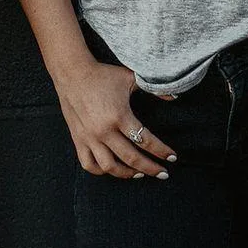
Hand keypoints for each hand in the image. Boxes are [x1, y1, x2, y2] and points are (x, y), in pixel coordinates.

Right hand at [55, 59, 178, 179]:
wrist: (73, 73)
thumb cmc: (103, 75)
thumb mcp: (130, 78)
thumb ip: (153, 89)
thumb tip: (175, 97)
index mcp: (119, 116)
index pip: (145, 140)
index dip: (161, 151)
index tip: (172, 158)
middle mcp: (104, 131)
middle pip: (131, 158)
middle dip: (150, 168)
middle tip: (163, 174)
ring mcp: (89, 138)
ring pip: (110, 167)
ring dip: (127, 174)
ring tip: (139, 174)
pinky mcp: (78, 140)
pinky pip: (89, 164)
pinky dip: (101, 171)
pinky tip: (112, 169)